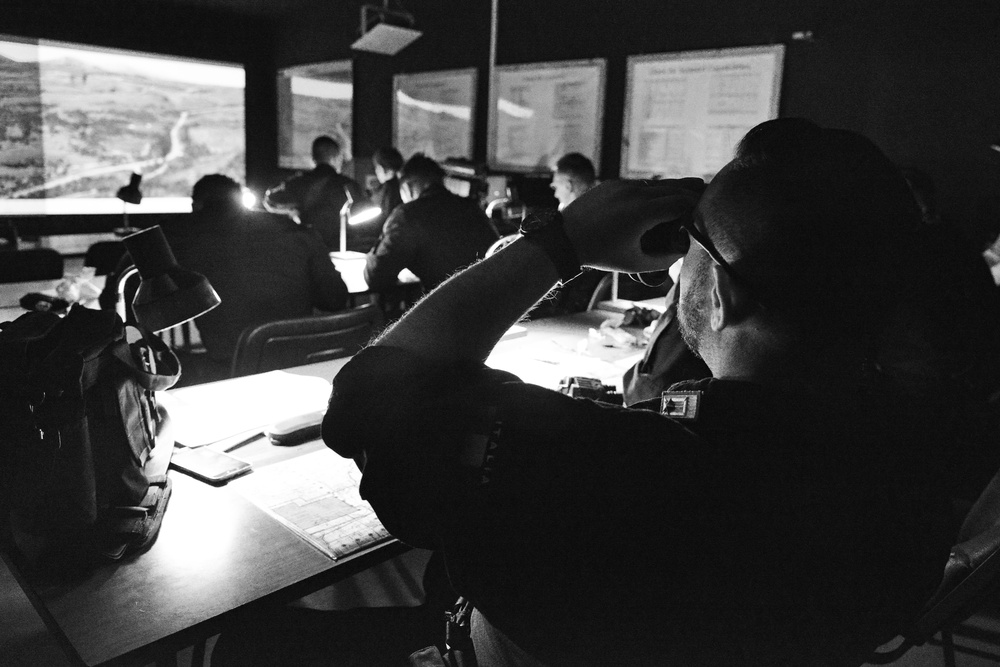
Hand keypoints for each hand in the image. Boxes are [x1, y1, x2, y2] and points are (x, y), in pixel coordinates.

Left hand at [561, 178, 704, 272]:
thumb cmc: (600, 255)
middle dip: (692, 193)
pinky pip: (640, 184)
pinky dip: (653, 190)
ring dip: (673, 189)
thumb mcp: (634, 263)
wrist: (563, 238)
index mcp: (643, 212)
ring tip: (687, 196)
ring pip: (658, 183)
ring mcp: (623, 184)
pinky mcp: (613, 182)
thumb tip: (683, 250)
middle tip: (706, 198)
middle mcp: (635, 192)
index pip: (682, 201)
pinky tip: (658, 198)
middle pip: (675, 187)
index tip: (707, 212)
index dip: (697, 206)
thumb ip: (664, 259)